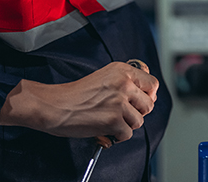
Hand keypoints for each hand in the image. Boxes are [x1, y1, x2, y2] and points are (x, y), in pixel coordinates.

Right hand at [0, 61, 158, 140]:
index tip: (139, 102)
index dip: (148, 96)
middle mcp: (123, 84)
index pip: (152, 84)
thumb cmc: (75, 94)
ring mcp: (119, 102)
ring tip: (110, 122)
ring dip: (126, 125)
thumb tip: (146, 96)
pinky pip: (128, 134)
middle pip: (148, 104)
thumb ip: (125, 83)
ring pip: (139, 121)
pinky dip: (117, 136)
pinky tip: (105, 130)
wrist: (55, 105)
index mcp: (122, 71)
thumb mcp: (104, 77)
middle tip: (122, 115)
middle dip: (137, 113)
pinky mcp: (113, 120)